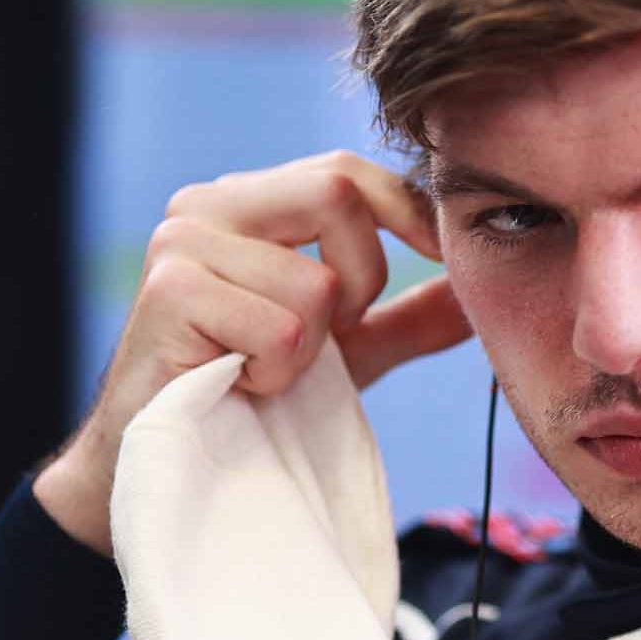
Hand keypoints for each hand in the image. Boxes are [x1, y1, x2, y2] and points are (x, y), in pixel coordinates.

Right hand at [33, 150, 473, 556]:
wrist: (161, 468)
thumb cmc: (250, 399)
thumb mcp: (345, 348)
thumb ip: (407, 313)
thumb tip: (479, 287)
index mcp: (248, 203)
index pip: (348, 170)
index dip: (409, 211)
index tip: (448, 261)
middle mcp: (208, 204)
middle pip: (338, 191)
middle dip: (363, 278)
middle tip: (335, 334)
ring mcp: (181, 242)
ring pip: (318, 281)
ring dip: (311, 350)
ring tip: (263, 372)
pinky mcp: (168, 291)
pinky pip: (283, 329)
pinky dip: (277, 374)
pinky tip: (236, 385)